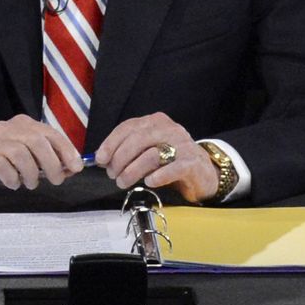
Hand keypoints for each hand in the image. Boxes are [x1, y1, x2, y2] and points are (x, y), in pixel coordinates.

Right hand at [0, 115, 83, 195]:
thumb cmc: (2, 162)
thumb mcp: (27, 158)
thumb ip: (48, 160)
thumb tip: (72, 168)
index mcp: (22, 124)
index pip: (50, 133)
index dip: (66, 150)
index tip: (76, 167)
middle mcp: (7, 128)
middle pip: (37, 141)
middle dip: (52, 163)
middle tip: (56, 180)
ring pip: (20, 153)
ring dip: (31, 173)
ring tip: (31, 183)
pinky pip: (3, 166)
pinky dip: (12, 178)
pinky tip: (13, 183)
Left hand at [93, 113, 218, 201]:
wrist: (203, 174)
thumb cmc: (171, 162)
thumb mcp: (148, 151)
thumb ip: (128, 151)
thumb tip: (102, 159)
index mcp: (156, 122)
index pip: (129, 127)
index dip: (111, 142)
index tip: (100, 159)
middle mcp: (170, 129)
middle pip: (138, 139)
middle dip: (120, 158)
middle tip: (112, 174)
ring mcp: (183, 145)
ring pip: (152, 155)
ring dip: (133, 171)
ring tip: (123, 182)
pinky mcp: (192, 162)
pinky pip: (173, 168)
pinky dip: (159, 176)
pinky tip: (149, 182)